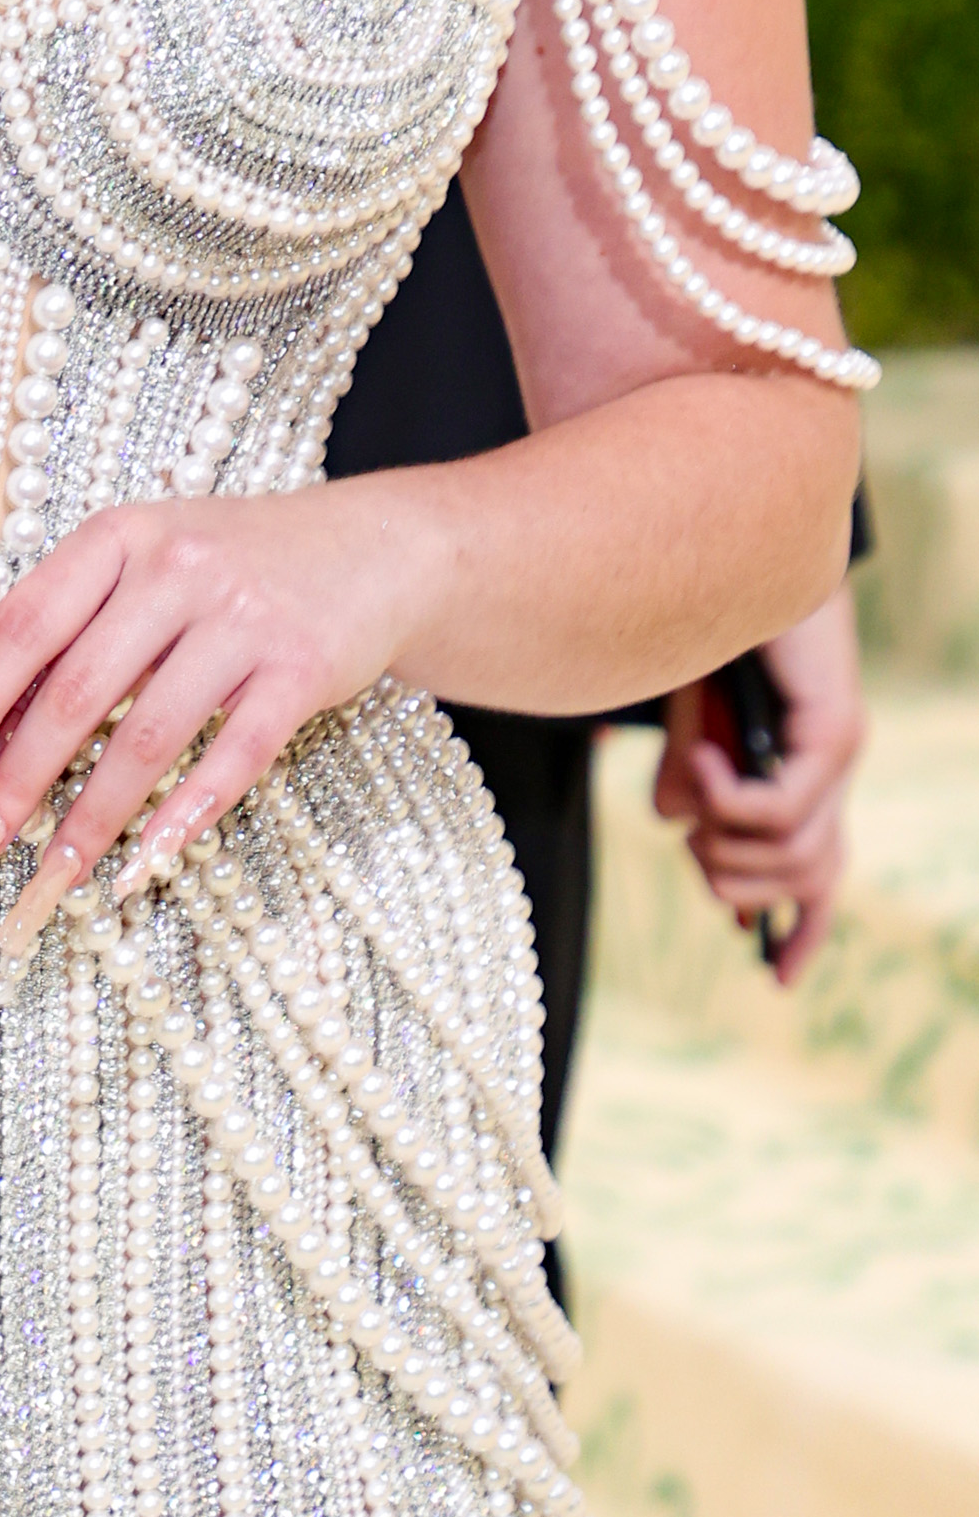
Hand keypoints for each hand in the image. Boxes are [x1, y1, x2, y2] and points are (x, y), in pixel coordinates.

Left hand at [0, 491, 423, 951]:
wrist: (374, 546)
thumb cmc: (235, 562)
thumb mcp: (147, 559)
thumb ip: (76, 620)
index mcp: (119, 537)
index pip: (21, 626)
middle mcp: (175, 569)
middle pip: (74, 692)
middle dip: (14, 783)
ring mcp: (243, 618)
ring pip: (147, 735)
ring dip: (92, 818)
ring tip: (50, 881)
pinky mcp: (302, 669)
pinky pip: (234, 755)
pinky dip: (186, 814)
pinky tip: (146, 863)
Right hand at [654, 579, 864, 982]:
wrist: (739, 540)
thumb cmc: (706, 620)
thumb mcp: (683, 715)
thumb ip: (684, 774)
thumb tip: (676, 829)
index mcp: (800, 773)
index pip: (821, 876)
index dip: (804, 932)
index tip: (772, 977)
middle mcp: (832, 770)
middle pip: (809, 880)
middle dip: (738, 888)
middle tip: (692, 849)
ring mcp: (840, 752)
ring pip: (793, 856)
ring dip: (727, 848)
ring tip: (689, 798)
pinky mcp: (835, 730)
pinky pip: (781, 811)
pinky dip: (729, 802)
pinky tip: (699, 764)